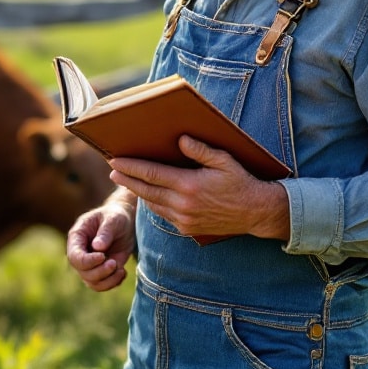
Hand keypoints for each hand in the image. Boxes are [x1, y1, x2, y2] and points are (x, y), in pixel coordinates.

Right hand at [66, 190, 136, 291]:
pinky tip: (123, 272)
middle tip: (114, 263)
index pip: (74, 256)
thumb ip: (105, 231)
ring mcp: (90, 264)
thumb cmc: (116, 216)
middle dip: (100, 272)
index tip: (103, 256)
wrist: (125, 222)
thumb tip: (97, 247)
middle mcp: (81, 252)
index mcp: (77, 236)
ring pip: (92, 282)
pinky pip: (102, 285)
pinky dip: (113, 283)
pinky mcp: (101, 271)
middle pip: (82, 272)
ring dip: (107, 280)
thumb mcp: (113, 219)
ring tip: (121, 269)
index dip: (87, 261)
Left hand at [109, 135, 289, 240]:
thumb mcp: (224, 160)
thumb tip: (180, 139)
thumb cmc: (240, 181)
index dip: (130, 167)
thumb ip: (200, 150)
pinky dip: (153, 203)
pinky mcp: (187, 229)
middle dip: (126, 179)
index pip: (151, 174)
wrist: (254, 212)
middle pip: (145, 190)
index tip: (115, 161)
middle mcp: (183, 205)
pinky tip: (148, 195)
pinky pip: (163, 215)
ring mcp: (184, 219)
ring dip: (138, 192)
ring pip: (152, 204)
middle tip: (112, 169)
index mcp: (189, 185)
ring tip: (126, 180)